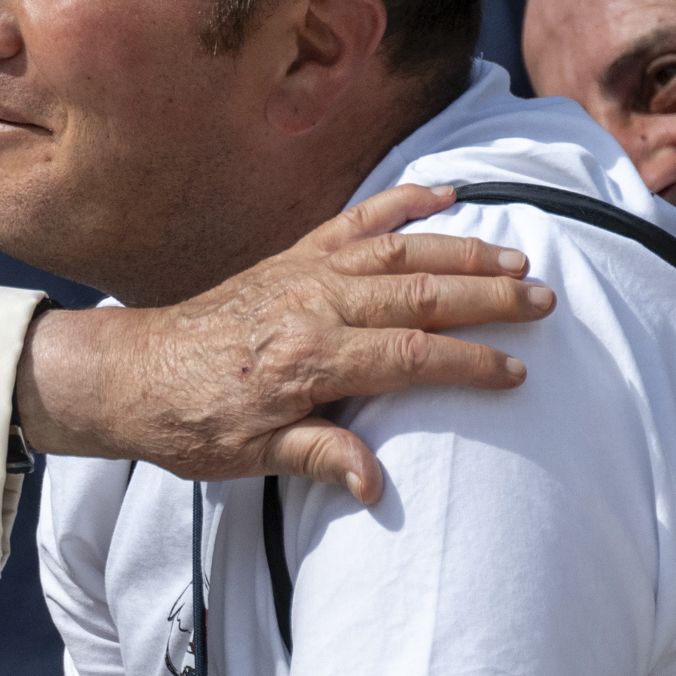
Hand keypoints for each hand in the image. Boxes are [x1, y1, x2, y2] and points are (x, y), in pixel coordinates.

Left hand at [17, 184, 554, 500]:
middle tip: (546, 301)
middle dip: (488, 297)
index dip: (469, 364)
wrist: (129, 374)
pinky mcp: (290, 257)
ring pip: (397, 251)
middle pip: (418, 295)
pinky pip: (354, 222)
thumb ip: (318, 458)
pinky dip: (401, 201)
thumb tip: (375, 483)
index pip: (410, 357)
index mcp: (306, 360)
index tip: (516, 372)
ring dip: (461, 249)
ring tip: (517, 256)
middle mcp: (310, 305)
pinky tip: (444, 192)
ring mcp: (301, 274)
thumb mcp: (250, 455)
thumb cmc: (190, 422)